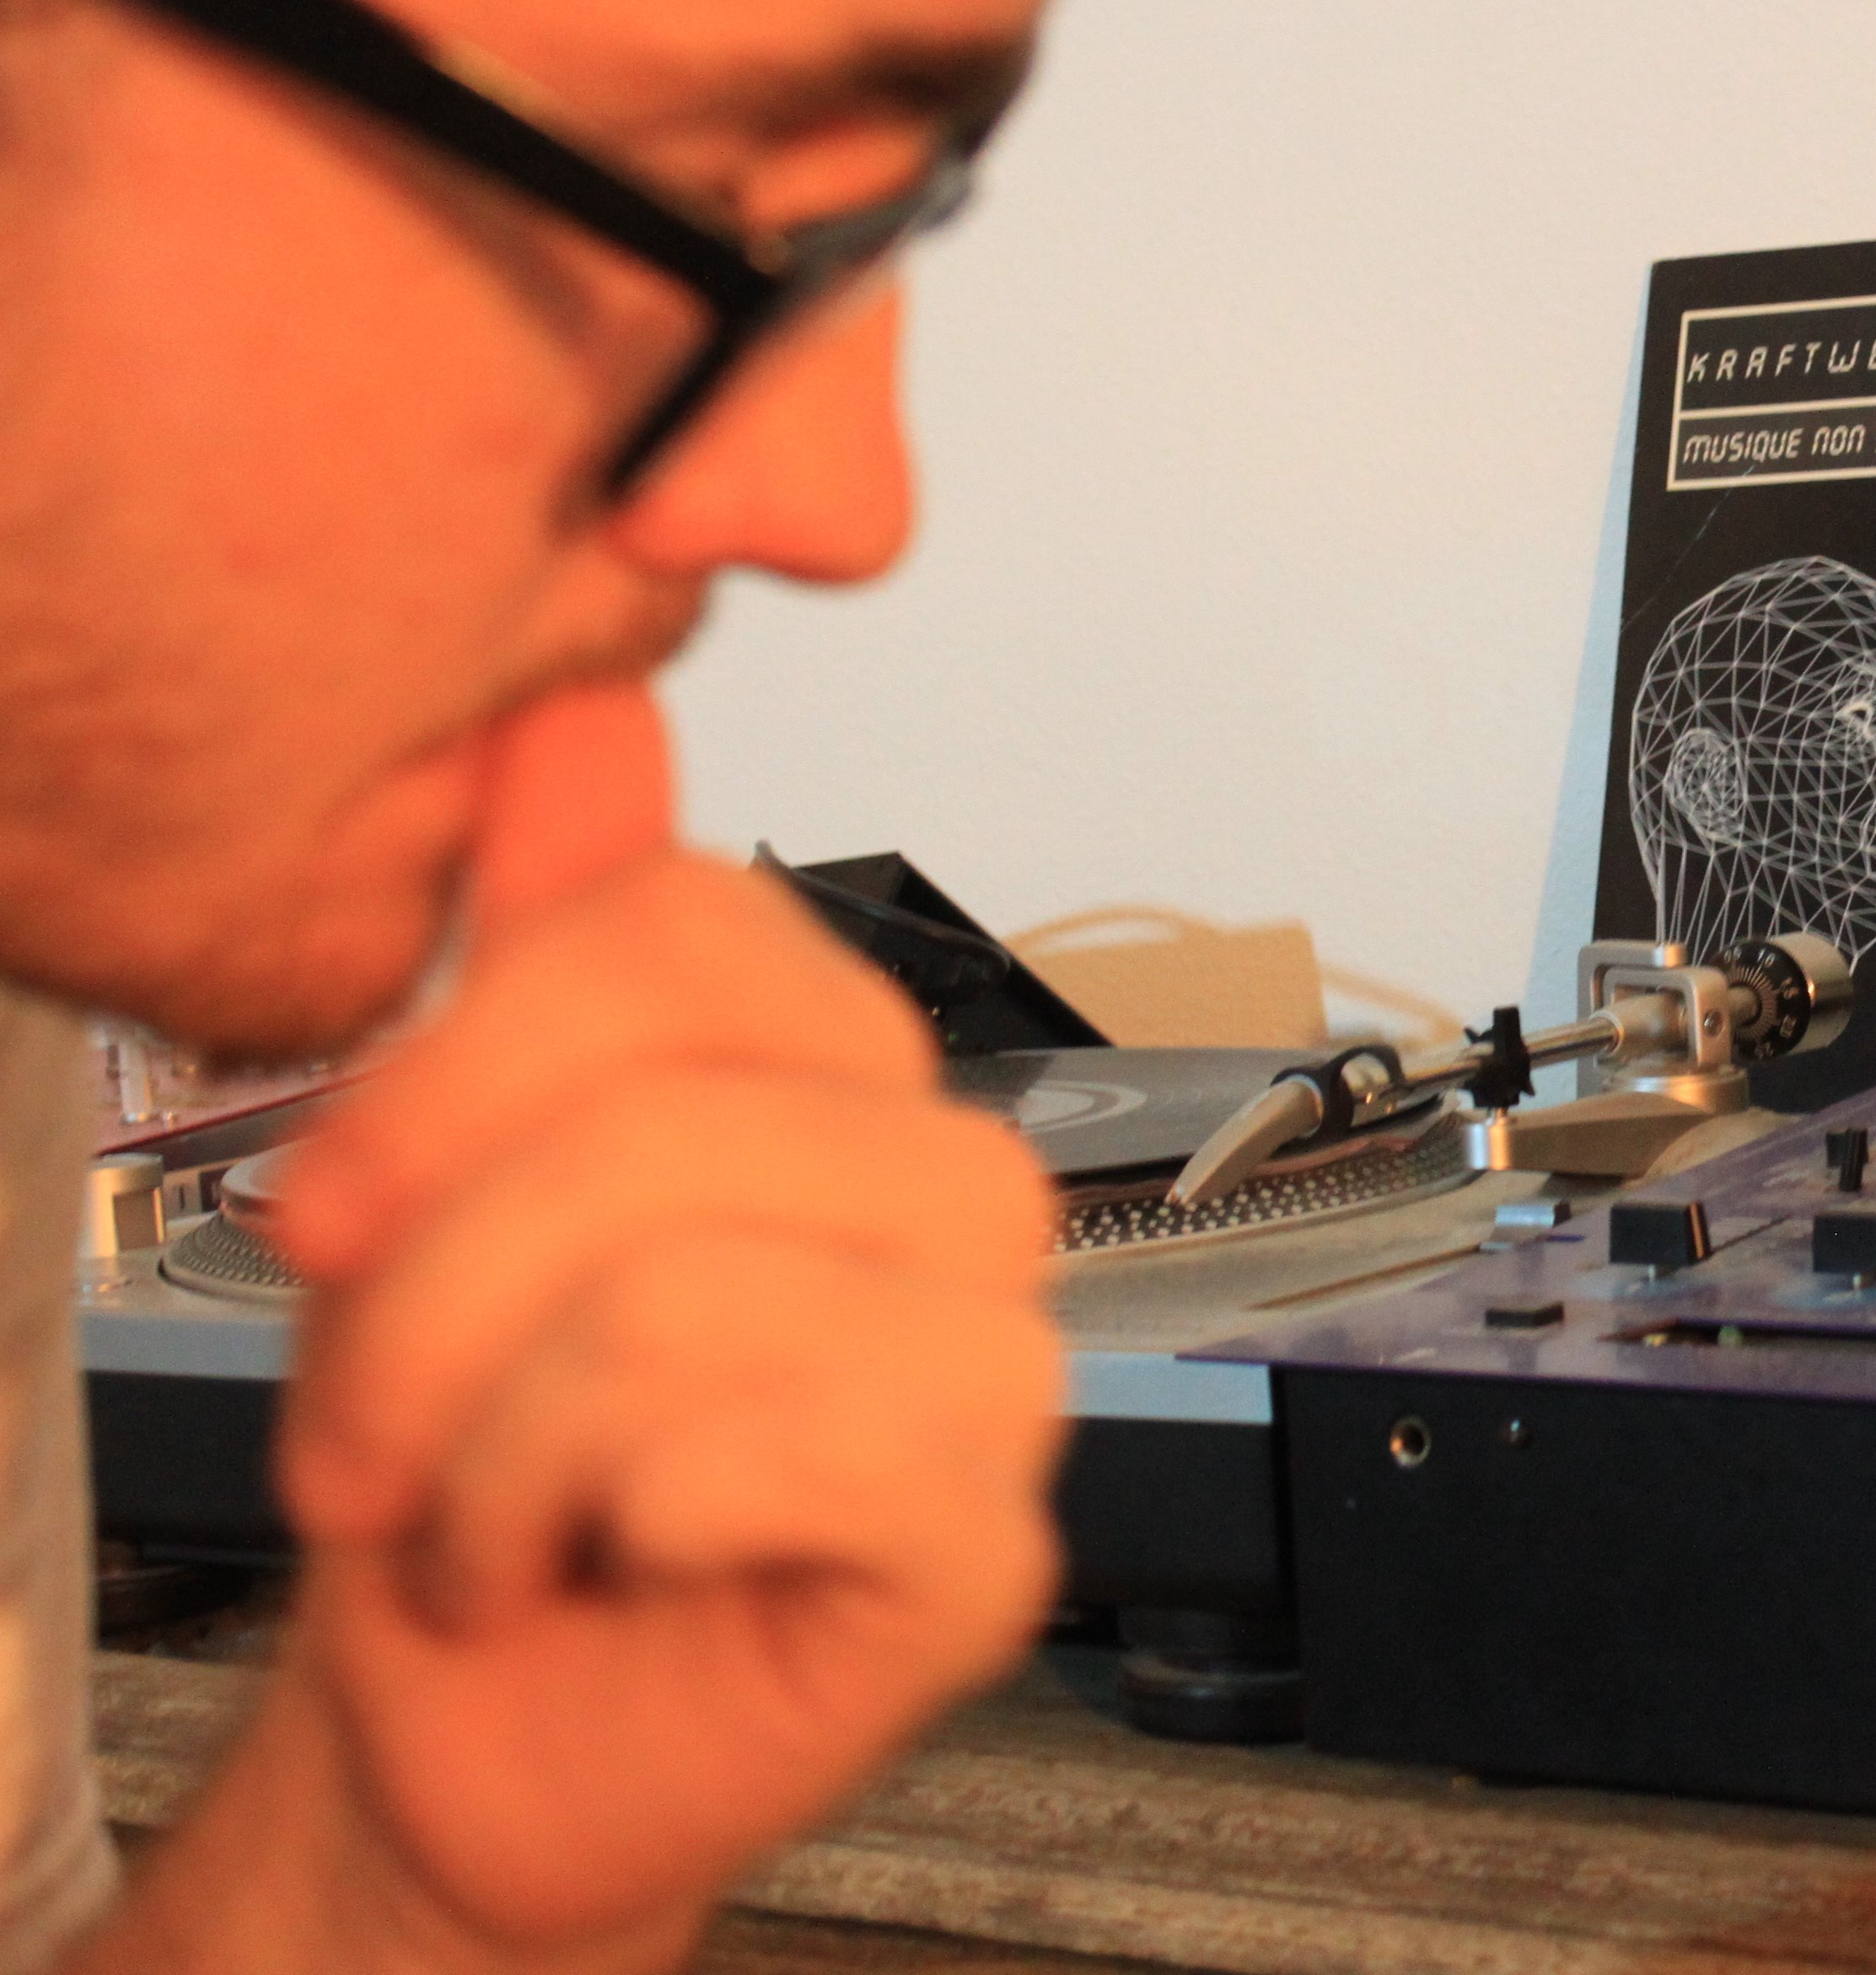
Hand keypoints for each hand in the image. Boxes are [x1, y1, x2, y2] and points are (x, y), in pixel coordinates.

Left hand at [252, 684, 1063, 1950]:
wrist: (473, 1726)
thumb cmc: (476, 1445)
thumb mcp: (446, 1166)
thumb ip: (542, 933)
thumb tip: (591, 706)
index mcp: (849, 1071)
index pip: (685, 936)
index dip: (454, 1068)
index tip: (322, 1214)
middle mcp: (958, 1190)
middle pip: (657, 1133)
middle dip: (430, 1312)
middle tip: (368, 1436)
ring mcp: (998, 1366)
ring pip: (677, 1305)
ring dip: (490, 1456)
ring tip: (475, 1519)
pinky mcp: (985, 1541)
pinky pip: (757, 1461)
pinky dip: (598, 1532)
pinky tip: (599, 1564)